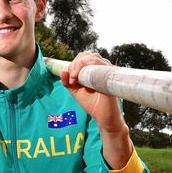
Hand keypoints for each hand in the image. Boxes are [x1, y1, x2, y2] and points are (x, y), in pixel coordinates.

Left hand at [60, 52, 132, 168]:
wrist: (103, 117)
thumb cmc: (92, 104)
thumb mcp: (76, 92)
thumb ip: (68, 82)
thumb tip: (62, 71)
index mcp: (93, 70)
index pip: (82, 57)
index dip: (73, 65)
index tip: (70, 79)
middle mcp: (101, 68)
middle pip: (87, 55)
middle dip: (75, 65)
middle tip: (72, 79)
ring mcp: (107, 71)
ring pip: (93, 57)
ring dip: (80, 66)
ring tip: (75, 79)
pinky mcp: (110, 78)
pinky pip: (101, 65)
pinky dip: (89, 68)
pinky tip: (82, 80)